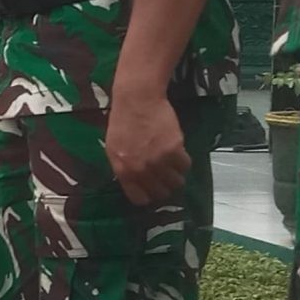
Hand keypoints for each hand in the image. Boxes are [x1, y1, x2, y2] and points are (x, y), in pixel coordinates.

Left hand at [105, 87, 190, 205]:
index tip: (152, 190)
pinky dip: (184, 163)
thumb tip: (135, 183)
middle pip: (161, 193)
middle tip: (166, 179)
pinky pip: (186, 165)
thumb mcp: (113, 149)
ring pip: (176, 182)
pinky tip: (179, 155)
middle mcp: (141, 169)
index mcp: (123, 171)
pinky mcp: (175, 149)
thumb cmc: (122, 122)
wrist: (137, 101)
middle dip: (164, 188)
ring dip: (176, 177)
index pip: (139, 198)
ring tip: (174, 168)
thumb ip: (124, 168)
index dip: (148, 196)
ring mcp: (159, 160)